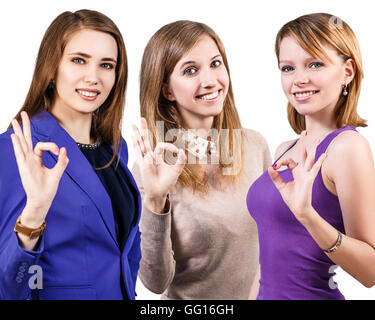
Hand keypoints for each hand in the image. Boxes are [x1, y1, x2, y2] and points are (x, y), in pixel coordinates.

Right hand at [10, 111, 68, 225]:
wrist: (43, 199)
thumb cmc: (48, 188)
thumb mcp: (58, 172)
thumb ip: (62, 161)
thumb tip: (64, 150)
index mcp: (37, 159)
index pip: (41, 146)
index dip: (51, 146)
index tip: (59, 151)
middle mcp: (29, 159)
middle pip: (26, 139)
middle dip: (25, 127)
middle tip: (23, 113)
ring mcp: (25, 162)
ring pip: (21, 143)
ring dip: (18, 131)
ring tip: (14, 119)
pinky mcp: (24, 167)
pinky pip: (20, 154)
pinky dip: (17, 145)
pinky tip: (14, 136)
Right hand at [131, 118, 185, 211]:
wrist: (160, 192)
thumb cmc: (167, 182)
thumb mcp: (177, 170)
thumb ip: (181, 160)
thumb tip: (182, 150)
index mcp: (157, 157)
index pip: (161, 145)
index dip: (170, 146)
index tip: (178, 152)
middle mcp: (149, 157)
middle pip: (145, 140)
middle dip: (143, 129)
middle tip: (141, 118)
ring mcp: (145, 160)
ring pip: (140, 144)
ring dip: (137, 134)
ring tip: (133, 124)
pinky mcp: (142, 164)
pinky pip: (139, 152)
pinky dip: (137, 144)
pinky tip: (133, 136)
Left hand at [268, 131, 326, 221]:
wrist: (298, 209)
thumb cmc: (291, 199)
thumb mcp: (281, 186)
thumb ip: (275, 177)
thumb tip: (269, 167)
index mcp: (296, 172)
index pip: (289, 161)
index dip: (281, 162)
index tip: (275, 167)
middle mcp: (302, 171)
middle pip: (303, 154)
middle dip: (303, 143)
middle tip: (305, 131)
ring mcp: (307, 174)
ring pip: (310, 158)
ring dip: (313, 148)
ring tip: (317, 139)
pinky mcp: (310, 179)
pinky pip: (315, 168)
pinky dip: (319, 162)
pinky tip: (324, 154)